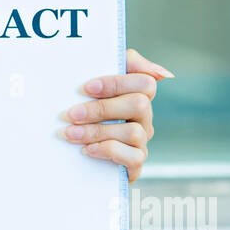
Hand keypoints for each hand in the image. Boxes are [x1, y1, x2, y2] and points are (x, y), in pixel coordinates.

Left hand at [58, 47, 172, 182]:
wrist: (75, 157)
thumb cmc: (84, 113)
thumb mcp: (92, 88)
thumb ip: (118, 66)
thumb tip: (159, 71)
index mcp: (137, 95)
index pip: (145, 82)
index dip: (116, 83)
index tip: (85, 88)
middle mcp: (144, 117)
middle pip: (139, 105)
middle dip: (101, 109)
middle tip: (70, 114)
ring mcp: (142, 141)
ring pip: (133, 132)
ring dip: (97, 131)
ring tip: (70, 134)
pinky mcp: (135, 164)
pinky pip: (133, 157)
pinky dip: (108, 150)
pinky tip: (87, 150)